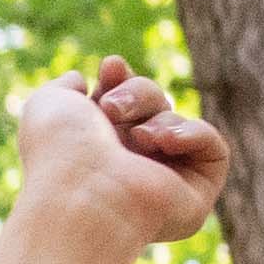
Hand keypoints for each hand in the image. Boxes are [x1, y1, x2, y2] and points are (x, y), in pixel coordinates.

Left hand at [4, 63, 227, 258]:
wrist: (82, 192)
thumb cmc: (60, 151)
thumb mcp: (50, 103)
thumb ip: (66, 87)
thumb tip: (82, 80)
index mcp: (96, 147)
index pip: (122, 100)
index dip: (120, 79)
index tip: (110, 67)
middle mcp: (129, 165)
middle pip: (152, 102)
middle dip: (137, 93)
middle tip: (111, 107)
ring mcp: (162, 181)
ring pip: (177, 120)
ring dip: (156, 117)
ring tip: (137, 138)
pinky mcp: (195, 195)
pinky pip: (213, 147)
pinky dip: (192, 134)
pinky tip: (163, 142)